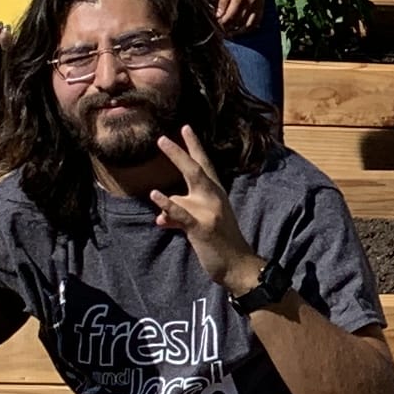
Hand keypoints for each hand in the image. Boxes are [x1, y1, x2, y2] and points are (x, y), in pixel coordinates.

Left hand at [152, 122, 258, 288]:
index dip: (195, 146)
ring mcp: (209, 210)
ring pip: (191, 183)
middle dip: (180, 151)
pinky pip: (182, 212)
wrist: (237, 266)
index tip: (185, 127)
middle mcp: (214, 197)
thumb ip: (181, 216)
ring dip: (175, 172)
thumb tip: (160, 218)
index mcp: (216, 194)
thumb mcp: (201, 224)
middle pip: (196, 167)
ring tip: (157, 162)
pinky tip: (155, 194)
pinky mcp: (202, 226)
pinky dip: (168, 203)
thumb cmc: (220, 243)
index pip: (205, 165)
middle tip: (162, 137)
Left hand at [213, 0, 269, 31]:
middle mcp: (250, 4)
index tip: (216, 26)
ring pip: (248, 26)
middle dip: (229, 29)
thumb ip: (223, 1)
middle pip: (238, 24)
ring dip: (239, 31)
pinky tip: (243, 28)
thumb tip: (218, 15)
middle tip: (222, 31)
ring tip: (231, 32)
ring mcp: (257, 6)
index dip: (222, 24)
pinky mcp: (262, 5)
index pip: (229, 18)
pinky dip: (250, 27)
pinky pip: (257, 21)